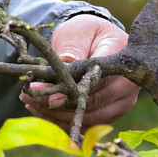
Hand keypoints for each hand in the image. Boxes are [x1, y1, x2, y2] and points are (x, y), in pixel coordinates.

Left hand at [21, 14, 138, 127]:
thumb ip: (71, 48)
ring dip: (59, 115)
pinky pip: (89, 123)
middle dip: (59, 104)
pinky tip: (42, 113)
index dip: (72, 89)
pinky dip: (64, 121)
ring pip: (90, 117)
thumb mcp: (75, 33)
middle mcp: (127, 81)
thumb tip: (68, 61)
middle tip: (30, 98)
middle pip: (94, 102)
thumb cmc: (85, 33)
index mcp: (119, 54)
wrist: (96, 41)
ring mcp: (123, 100)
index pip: (98, 77)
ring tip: (32, 104)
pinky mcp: (113, 112)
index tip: (47, 92)